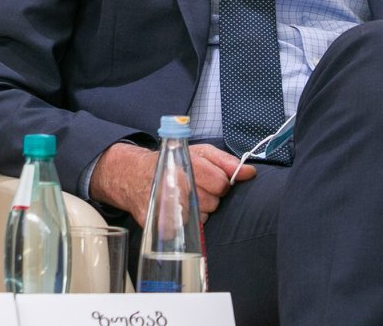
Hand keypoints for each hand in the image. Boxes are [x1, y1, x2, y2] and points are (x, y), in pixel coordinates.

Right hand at [92, 141, 254, 223]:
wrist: (133, 176)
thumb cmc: (171, 163)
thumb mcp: (199, 153)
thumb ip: (225, 161)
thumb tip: (249, 172)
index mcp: (189, 165)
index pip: (221, 184)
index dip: (219, 183)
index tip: (209, 180)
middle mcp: (177, 185)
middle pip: (212, 203)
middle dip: (208, 198)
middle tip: (193, 189)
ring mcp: (167, 205)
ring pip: (201, 218)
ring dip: (197, 212)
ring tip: (184, 199)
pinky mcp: (160, 223)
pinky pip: (186, 230)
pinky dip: (184, 223)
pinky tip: (176, 212)